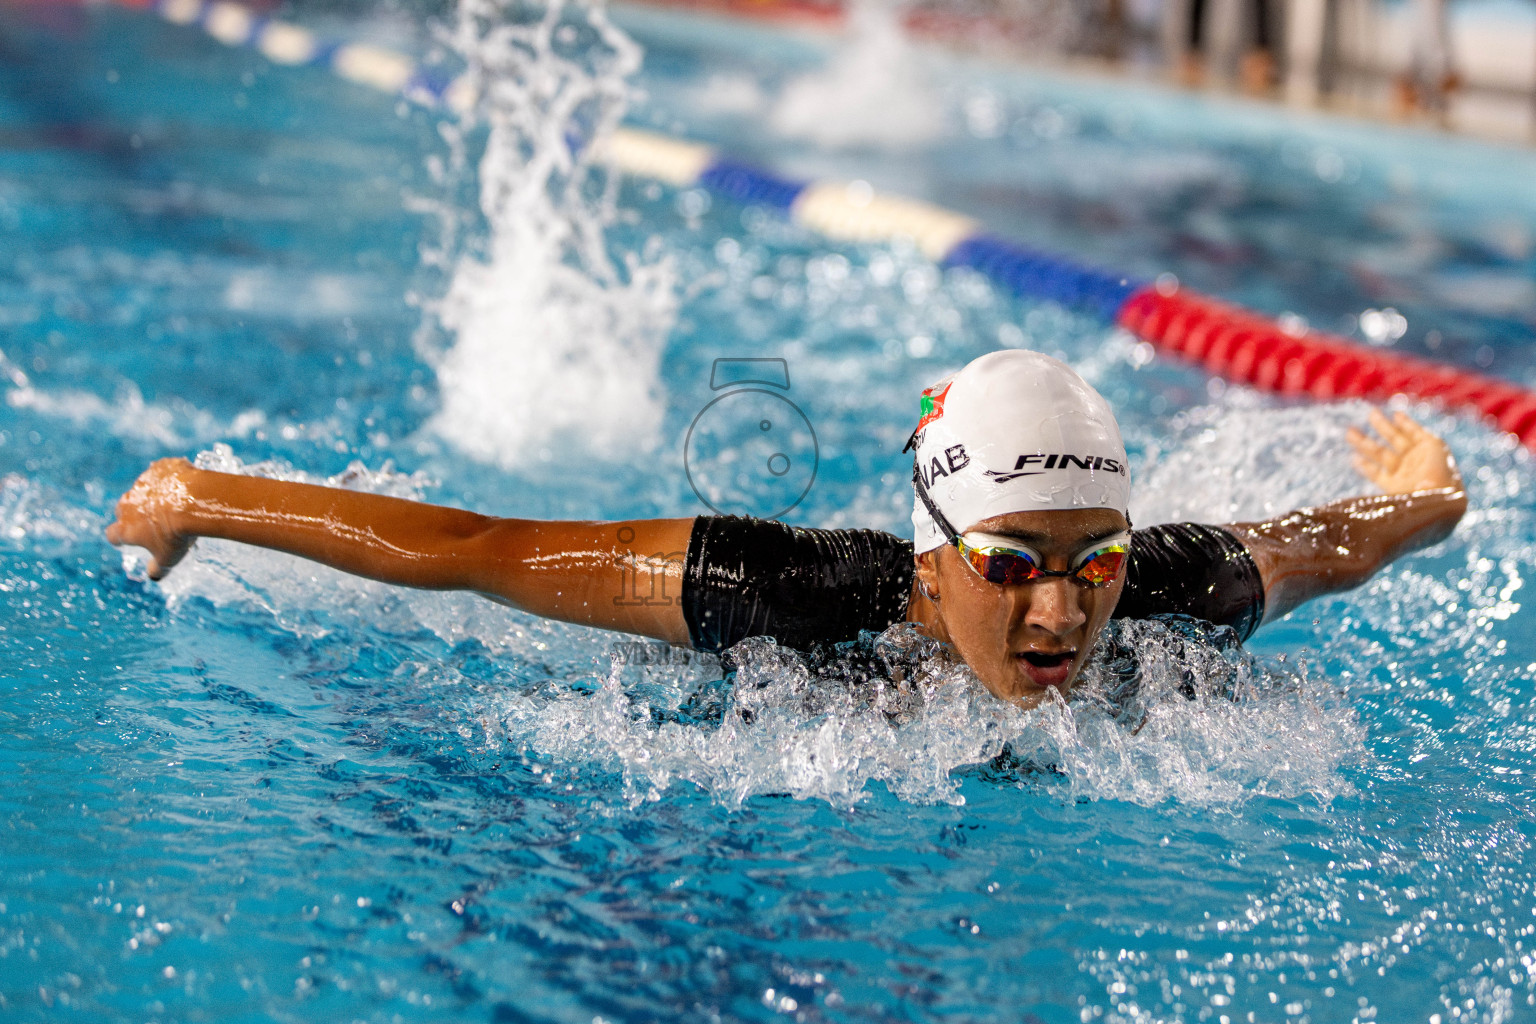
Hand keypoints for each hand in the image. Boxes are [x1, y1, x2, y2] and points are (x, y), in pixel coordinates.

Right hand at [105, 458, 197, 579]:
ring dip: (154, 495)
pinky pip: (163, 472)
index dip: (120, 539)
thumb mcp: (169, 558)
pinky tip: (184, 484)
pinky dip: (170, 477)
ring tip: (174, 502)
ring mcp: (143, 483)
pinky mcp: (159, 468)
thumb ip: (158, 568)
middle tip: (152, 520)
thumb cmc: (178, 534)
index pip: (114, 535)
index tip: (125, 541)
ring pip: (144, 489)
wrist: (194, 502)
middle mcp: (128, 503)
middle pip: (124, 509)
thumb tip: (154, 575)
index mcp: (126, 527)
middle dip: (134, 514)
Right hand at [1347, 409, 1462, 495]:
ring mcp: (1403, 473)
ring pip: (1380, 454)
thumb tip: (1396, 416)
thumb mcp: (1433, 444)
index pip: (1412, 433)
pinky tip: (1354, 458)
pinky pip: (1376, 475)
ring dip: (1365, 443)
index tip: (1394, 414)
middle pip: (1394, 440)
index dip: (1404, 424)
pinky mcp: (1394, 487)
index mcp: (1427, 449)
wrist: (1438, 500)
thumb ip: (1415, 431)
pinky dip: (1365, 467)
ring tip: (1349, 432)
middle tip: (1371, 414)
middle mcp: (1415, 460)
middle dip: (1382, 427)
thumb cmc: (1440, 471)